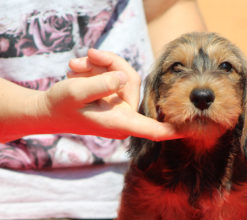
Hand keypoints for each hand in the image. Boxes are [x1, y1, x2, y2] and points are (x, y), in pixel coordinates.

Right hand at [42, 49, 180, 140]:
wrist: (47, 110)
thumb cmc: (60, 105)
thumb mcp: (75, 91)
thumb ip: (101, 84)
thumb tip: (123, 76)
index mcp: (120, 123)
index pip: (154, 130)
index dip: (174, 130)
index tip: (193, 128)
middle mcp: (125, 116)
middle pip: (131, 81)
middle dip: (110, 63)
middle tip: (87, 56)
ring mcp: (120, 107)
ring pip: (123, 74)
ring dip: (100, 63)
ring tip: (75, 65)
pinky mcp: (115, 97)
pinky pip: (114, 75)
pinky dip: (97, 68)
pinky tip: (78, 69)